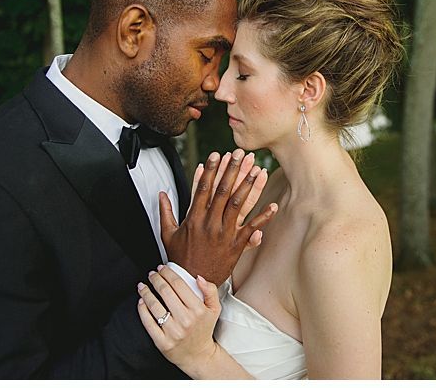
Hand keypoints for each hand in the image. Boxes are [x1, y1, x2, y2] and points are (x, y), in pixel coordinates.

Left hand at [137, 265, 220, 371]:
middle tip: (151, 274)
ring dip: (146, 292)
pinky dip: (142, 310)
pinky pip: (148, 322)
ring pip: (154, 306)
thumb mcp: (214, 309)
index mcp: (198, 310)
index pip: (179, 285)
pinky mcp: (162, 341)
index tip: (162, 268)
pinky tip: (141, 302)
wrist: (198, 355)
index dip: (168, 274)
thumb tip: (198, 278)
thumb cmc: (204, 330)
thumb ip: (210, 291)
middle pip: (165, 292)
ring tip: (142, 286)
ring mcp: (172, 331)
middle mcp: (185, 320)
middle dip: (156, 279)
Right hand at [161, 149, 278, 283]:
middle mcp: (210, 223)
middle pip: (224, 191)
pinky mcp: (236, 245)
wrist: (191, 282)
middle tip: (240, 154)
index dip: (211, 170)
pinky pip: (252, 228)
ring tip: (257, 170)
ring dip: (249, 186)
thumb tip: (162, 194)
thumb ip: (165, 212)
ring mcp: (224, 233)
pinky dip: (263, 218)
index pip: (203, 188)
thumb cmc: (180, 259)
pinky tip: (273, 206)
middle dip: (233, 170)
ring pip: (239, 205)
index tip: (216, 155)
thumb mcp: (167, 234)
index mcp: (194, 218)